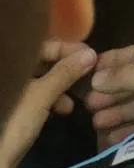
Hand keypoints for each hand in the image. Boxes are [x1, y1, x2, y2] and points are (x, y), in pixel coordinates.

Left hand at [1, 41, 96, 167]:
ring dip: (58, 87)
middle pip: (40, 63)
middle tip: (85, 77)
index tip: (89, 56)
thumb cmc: (15, 122)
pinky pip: (32, 96)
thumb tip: (91, 54)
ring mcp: (9, 93)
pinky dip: (47, 100)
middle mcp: (9, 75)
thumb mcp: (42, 95)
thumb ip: (65, 73)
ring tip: (71, 102)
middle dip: (64, 70)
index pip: (42, 44)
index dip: (67, 49)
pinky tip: (61, 110)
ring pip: (37, 80)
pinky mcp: (10, 112)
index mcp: (12, 64)